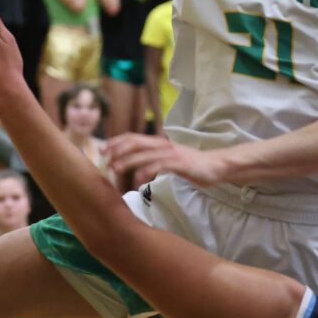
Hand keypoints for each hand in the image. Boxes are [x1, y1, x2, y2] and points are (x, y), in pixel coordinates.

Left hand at [105, 133, 230, 186]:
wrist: (215, 166)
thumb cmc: (190, 165)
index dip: (116, 142)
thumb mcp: (168, 159)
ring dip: (128, 160)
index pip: (133, 137)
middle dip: (118, 149)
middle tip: (105, 160)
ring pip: (145, 154)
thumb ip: (152, 158)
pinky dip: (147, 171)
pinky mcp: (180, 163)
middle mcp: (163, 144)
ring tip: (115, 169)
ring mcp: (172, 153)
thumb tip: (132, 164)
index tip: (102, 150)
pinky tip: (139, 180)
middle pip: (136, 142)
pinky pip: (160, 165)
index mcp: (159, 142)